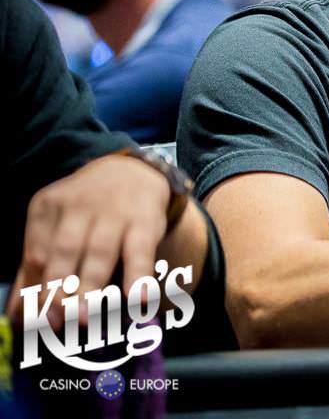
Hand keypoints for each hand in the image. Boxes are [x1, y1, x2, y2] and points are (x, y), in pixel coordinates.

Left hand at [6, 153, 170, 328]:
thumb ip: (35, 270)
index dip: (35, 289)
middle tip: (56, 322)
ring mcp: (114, 213)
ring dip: (90, 287)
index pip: (36, 254)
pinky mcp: (145, 221)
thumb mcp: (56, 228)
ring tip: (84, 319)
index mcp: (47, 208)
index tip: (36, 322)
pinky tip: (137, 299)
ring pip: (99, 253)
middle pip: (64, 252)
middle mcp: (78, 206)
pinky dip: (138, 275)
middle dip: (59, 288)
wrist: (134, 172)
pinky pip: (140, 251)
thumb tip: (17, 316)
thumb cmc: (87, 211)